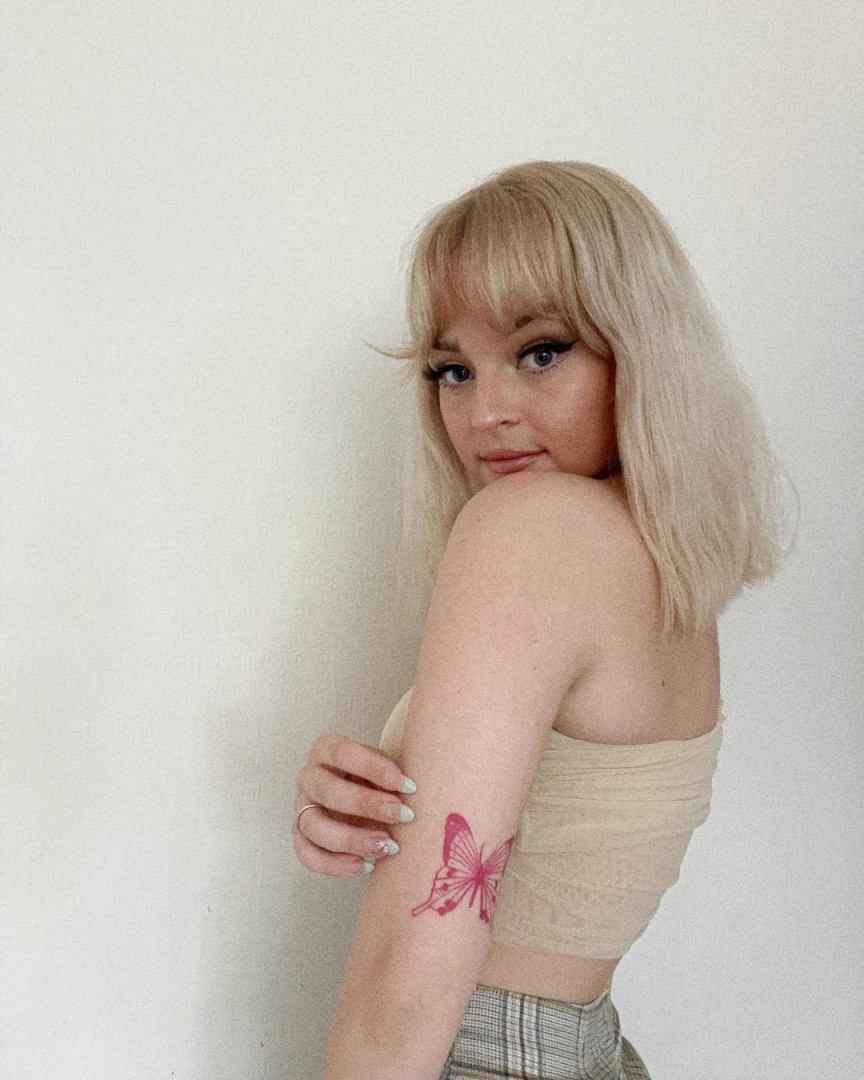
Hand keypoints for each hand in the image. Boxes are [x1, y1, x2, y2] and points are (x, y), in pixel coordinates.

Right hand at [292, 734, 415, 876]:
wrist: (367, 801)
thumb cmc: (378, 779)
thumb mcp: (384, 767)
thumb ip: (392, 773)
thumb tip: (410, 789)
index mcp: (325, 749)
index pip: (342, 752)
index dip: (374, 768)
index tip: (407, 784)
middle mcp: (308, 777)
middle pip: (328, 791)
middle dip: (368, 805)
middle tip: (404, 816)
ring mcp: (301, 808)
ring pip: (315, 826)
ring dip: (353, 839)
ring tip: (388, 847)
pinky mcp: (300, 837)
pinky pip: (309, 855)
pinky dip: (336, 865)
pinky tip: (367, 865)